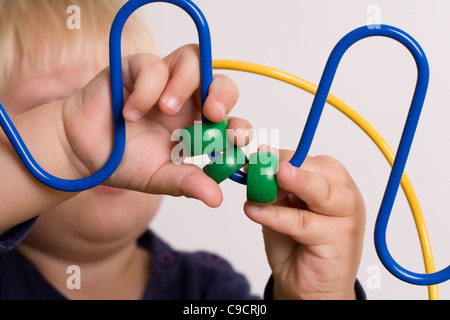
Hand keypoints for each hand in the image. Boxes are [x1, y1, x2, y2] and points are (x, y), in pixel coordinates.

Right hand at [61, 44, 249, 206]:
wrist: (83, 152)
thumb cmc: (124, 161)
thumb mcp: (160, 178)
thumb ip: (187, 184)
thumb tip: (217, 198)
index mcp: (196, 125)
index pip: (230, 116)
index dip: (239, 124)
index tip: (237, 137)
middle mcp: (184, 100)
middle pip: (219, 80)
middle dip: (223, 94)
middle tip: (212, 115)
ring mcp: (161, 82)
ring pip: (192, 59)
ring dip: (185, 84)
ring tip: (166, 110)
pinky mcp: (134, 69)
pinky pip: (152, 65)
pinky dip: (146, 88)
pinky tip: (131, 113)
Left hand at [244, 149, 365, 299]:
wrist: (310, 289)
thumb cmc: (297, 245)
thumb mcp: (281, 208)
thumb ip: (275, 188)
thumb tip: (258, 164)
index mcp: (333, 182)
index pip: (311, 160)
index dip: (282, 156)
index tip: (258, 155)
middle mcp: (345, 196)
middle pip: (321, 171)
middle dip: (290, 165)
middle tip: (264, 161)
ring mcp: (346, 218)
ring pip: (321, 193)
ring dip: (293, 183)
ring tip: (268, 178)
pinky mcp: (339, 241)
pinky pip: (304, 223)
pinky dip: (276, 216)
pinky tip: (255, 211)